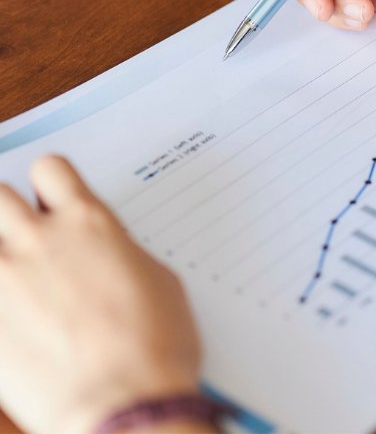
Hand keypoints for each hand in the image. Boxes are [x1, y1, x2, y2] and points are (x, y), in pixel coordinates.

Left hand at [0, 156, 202, 433]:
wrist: (125, 410)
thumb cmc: (156, 346)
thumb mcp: (157, 279)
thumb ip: (119, 251)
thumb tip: (105, 251)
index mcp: (89, 223)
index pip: (51, 169)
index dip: (52, 184)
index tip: (55, 202)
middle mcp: (40, 241)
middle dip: (9, 212)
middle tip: (25, 238)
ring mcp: (5, 281)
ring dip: (0, 251)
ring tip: (15, 277)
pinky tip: (14, 319)